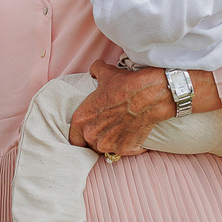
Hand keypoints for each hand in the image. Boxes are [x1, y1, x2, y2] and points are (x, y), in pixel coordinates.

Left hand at [67, 60, 221, 154]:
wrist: (148, 95)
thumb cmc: (124, 85)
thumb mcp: (105, 74)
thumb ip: (95, 71)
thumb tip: (94, 70)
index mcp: (81, 120)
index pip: (73, 139)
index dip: (80, 136)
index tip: (88, 132)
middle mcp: (92, 136)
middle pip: (90, 145)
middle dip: (97, 138)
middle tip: (107, 128)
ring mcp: (109, 145)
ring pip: (106, 149)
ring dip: (112, 143)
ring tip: (120, 130)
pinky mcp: (126, 149)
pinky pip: (125, 151)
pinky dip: (130, 144)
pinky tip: (134, 132)